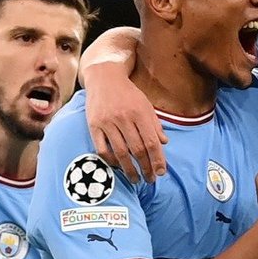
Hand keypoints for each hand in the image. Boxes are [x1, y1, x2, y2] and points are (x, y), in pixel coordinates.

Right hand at [86, 67, 168, 182]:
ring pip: (120, 152)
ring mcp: (107, 123)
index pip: (151, 142)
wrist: (104, 78)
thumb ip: (155, 124)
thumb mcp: (146, 105)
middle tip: (150, 179)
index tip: (161, 172)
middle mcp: (124, 118)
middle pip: (137, 149)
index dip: (157, 159)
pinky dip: (111, 160)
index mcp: (140, 113)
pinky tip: (118, 167)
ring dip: (129, 169)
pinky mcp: (93, 125)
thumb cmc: (129, 94)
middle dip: (145, 167)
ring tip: (136, 179)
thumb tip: (164, 143)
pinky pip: (102, 148)